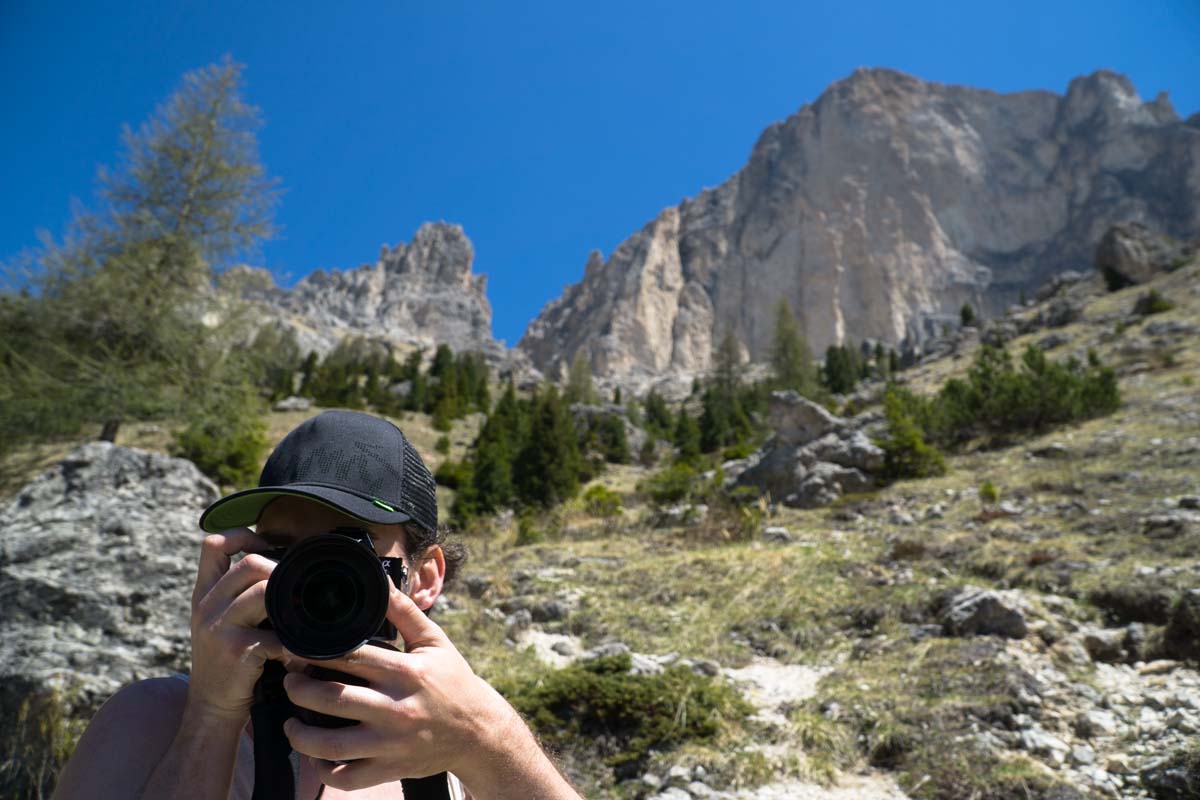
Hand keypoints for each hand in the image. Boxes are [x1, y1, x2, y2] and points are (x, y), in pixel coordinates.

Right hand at [186, 528, 285, 722]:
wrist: (211, 709)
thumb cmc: (228, 664)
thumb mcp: (221, 624)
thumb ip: (240, 597)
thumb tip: (284, 570)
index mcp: (204, 595)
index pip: (213, 545)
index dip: (242, 535)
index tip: (266, 544)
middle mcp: (207, 607)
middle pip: (249, 564)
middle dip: (280, 572)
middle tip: (296, 591)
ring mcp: (220, 628)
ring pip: (264, 592)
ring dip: (292, 605)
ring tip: (302, 621)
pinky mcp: (237, 650)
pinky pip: (278, 635)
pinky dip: (296, 645)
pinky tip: (299, 654)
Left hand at [280, 578, 514, 790]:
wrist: (479, 732)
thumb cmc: (453, 681)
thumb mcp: (434, 641)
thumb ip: (404, 612)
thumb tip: (381, 580)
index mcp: (405, 672)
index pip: (349, 657)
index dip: (314, 651)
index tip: (295, 647)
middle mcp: (396, 709)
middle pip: (332, 699)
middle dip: (299, 688)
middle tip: (290, 680)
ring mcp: (391, 743)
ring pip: (330, 744)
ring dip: (300, 733)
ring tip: (292, 720)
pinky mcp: (389, 769)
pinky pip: (344, 778)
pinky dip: (322, 770)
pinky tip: (315, 754)